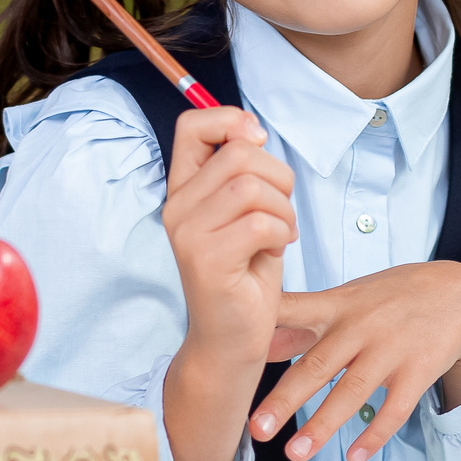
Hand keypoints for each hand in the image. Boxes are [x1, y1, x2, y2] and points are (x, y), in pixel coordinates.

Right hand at [161, 107, 293, 460]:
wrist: (231, 340)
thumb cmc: (245, 274)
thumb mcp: (245, 212)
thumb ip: (243, 172)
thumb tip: (252, 130)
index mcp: (183, 189)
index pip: (192, 125)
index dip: (231, 120)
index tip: (258, 142)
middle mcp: (177, 207)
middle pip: (238, 154)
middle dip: (279, 177)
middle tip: (282, 212)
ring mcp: (188, 234)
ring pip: (252, 187)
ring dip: (283, 209)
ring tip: (280, 235)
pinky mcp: (207, 260)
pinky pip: (261, 222)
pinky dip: (282, 234)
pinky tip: (276, 252)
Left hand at [250, 263, 460, 460]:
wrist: (459, 293)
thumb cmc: (391, 298)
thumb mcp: (346, 299)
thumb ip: (302, 322)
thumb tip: (259, 344)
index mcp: (337, 306)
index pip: (293, 312)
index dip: (263, 329)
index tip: (233, 353)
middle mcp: (360, 327)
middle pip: (317, 365)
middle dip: (285, 399)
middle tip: (256, 430)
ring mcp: (391, 349)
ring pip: (353, 392)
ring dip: (323, 425)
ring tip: (295, 454)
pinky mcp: (419, 370)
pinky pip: (395, 408)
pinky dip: (374, 434)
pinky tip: (354, 457)